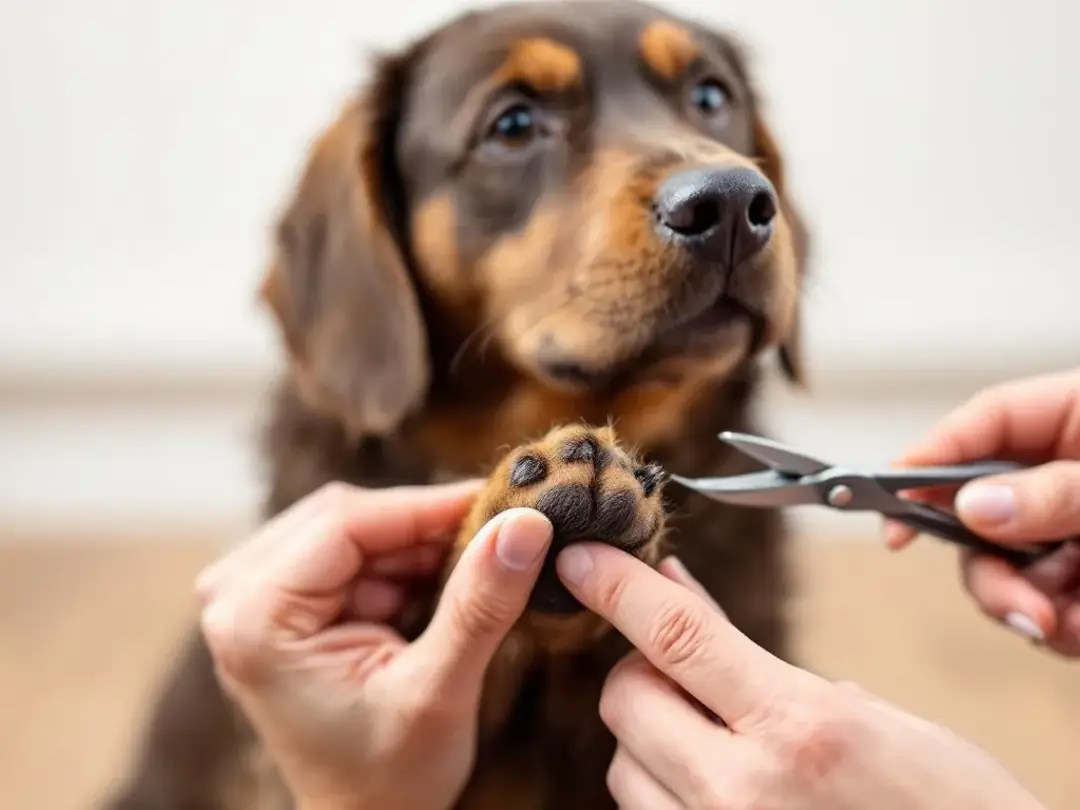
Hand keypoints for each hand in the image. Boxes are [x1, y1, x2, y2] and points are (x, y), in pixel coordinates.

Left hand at [196, 481, 553, 809]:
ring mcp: (252, 593)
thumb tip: (525, 524)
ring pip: (353, 526)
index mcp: (255, 621)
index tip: (503, 501)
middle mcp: (236, 596)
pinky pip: (350, 548)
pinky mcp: (279, 597)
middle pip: (345, 517)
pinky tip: (436, 590)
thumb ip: (478, 605)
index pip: (346, 523)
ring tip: (470, 576)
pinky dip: (401, 562)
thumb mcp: (438, 692)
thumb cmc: (388, 778)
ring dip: (415, 545)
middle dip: (423, 527)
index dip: (429, 505)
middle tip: (497, 537)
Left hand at [556, 545, 1045, 809]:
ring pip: (623, 767)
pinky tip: (716, 785)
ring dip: (650, 738)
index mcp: (800, 728)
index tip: (580, 557)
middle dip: (641, 671)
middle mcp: (744, 793)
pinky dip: (664, 791)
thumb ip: (757, 659)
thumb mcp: (865, 712)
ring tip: (717, 741)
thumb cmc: (951, 806)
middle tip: (685, 671)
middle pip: (624, 700)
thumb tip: (678, 596)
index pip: (675, 635)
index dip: (618, 585)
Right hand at [885, 367, 1079, 654]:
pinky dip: (1062, 627)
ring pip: (1002, 569)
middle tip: (1022, 608)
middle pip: (976, 514)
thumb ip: (1054, 492)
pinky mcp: (1077, 578)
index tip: (890, 508)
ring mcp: (1067, 529)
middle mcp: (1058, 475)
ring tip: (1068, 625)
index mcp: (1069, 419)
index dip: (925, 463)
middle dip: (991, 570)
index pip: (978, 427)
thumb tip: (972, 507)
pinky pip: (1042, 606)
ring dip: (1026, 605)